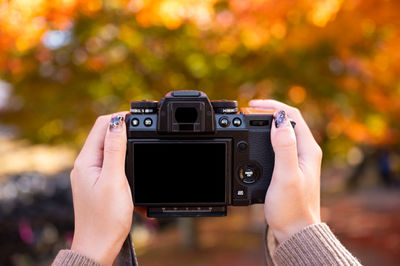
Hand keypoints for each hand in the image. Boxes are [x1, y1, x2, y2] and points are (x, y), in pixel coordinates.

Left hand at [70, 113, 132, 264]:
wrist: (98, 245)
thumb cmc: (106, 218)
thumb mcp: (114, 180)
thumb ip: (116, 150)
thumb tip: (118, 122)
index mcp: (86, 161)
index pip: (101, 125)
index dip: (120, 117)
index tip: (139, 117)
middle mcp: (84, 164)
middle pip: (103, 133)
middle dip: (122, 126)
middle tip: (142, 127)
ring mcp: (89, 173)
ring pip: (106, 145)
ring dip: (122, 139)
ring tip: (139, 140)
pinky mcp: (96, 181)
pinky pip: (108, 159)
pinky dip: (120, 154)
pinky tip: (130, 158)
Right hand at [249, 100, 321, 242]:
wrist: (295, 231)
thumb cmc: (292, 208)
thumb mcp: (286, 176)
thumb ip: (283, 147)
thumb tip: (278, 120)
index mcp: (308, 149)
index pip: (292, 115)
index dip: (272, 106)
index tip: (252, 105)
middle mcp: (306, 151)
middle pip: (287, 120)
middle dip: (267, 111)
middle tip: (247, 111)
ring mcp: (299, 159)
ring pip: (282, 131)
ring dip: (266, 122)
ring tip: (249, 120)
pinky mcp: (290, 167)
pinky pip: (278, 144)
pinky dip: (265, 136)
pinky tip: (255, 141)